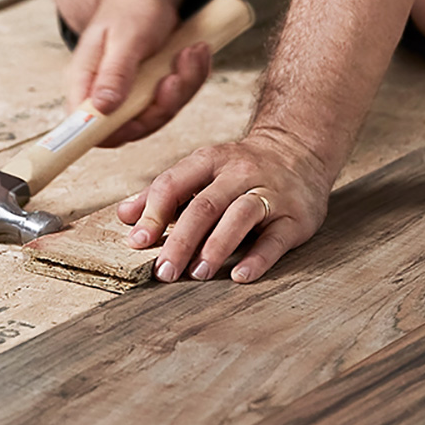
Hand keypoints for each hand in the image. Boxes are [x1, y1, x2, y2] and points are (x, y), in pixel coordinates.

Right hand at [66, 0, 209, 146]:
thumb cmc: (128, 9)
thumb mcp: (124, 39)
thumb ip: (114, 75)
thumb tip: (101, 109)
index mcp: (86, 83)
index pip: (86, 126)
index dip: (111, 133)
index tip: (139, 120)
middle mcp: (104, 95)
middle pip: (131, 127)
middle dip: (162, 105)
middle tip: (175, 74)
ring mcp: (128, 95)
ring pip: (158, 114)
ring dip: (182, 86)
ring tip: (192, 52)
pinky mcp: (149, 91)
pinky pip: (173, 99)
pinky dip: (190, 77)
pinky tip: (195, 51)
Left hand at [117, 128, 333, 282]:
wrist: (299, 149)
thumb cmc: (239, 170)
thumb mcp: (199, 171)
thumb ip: (163, 194)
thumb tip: (125, 216)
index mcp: (209, 161)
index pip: (173, 184)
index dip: (152, 214)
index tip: (137, 243)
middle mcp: (239, 173)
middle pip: (204, 206)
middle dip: (180, 241)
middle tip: (164, 271)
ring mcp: (270, 193)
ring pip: (240, 217)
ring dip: (215, 247)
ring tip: (197, 274)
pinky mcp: (296, 216)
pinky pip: (276, 238)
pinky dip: (258, 258)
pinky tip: (240, 275)